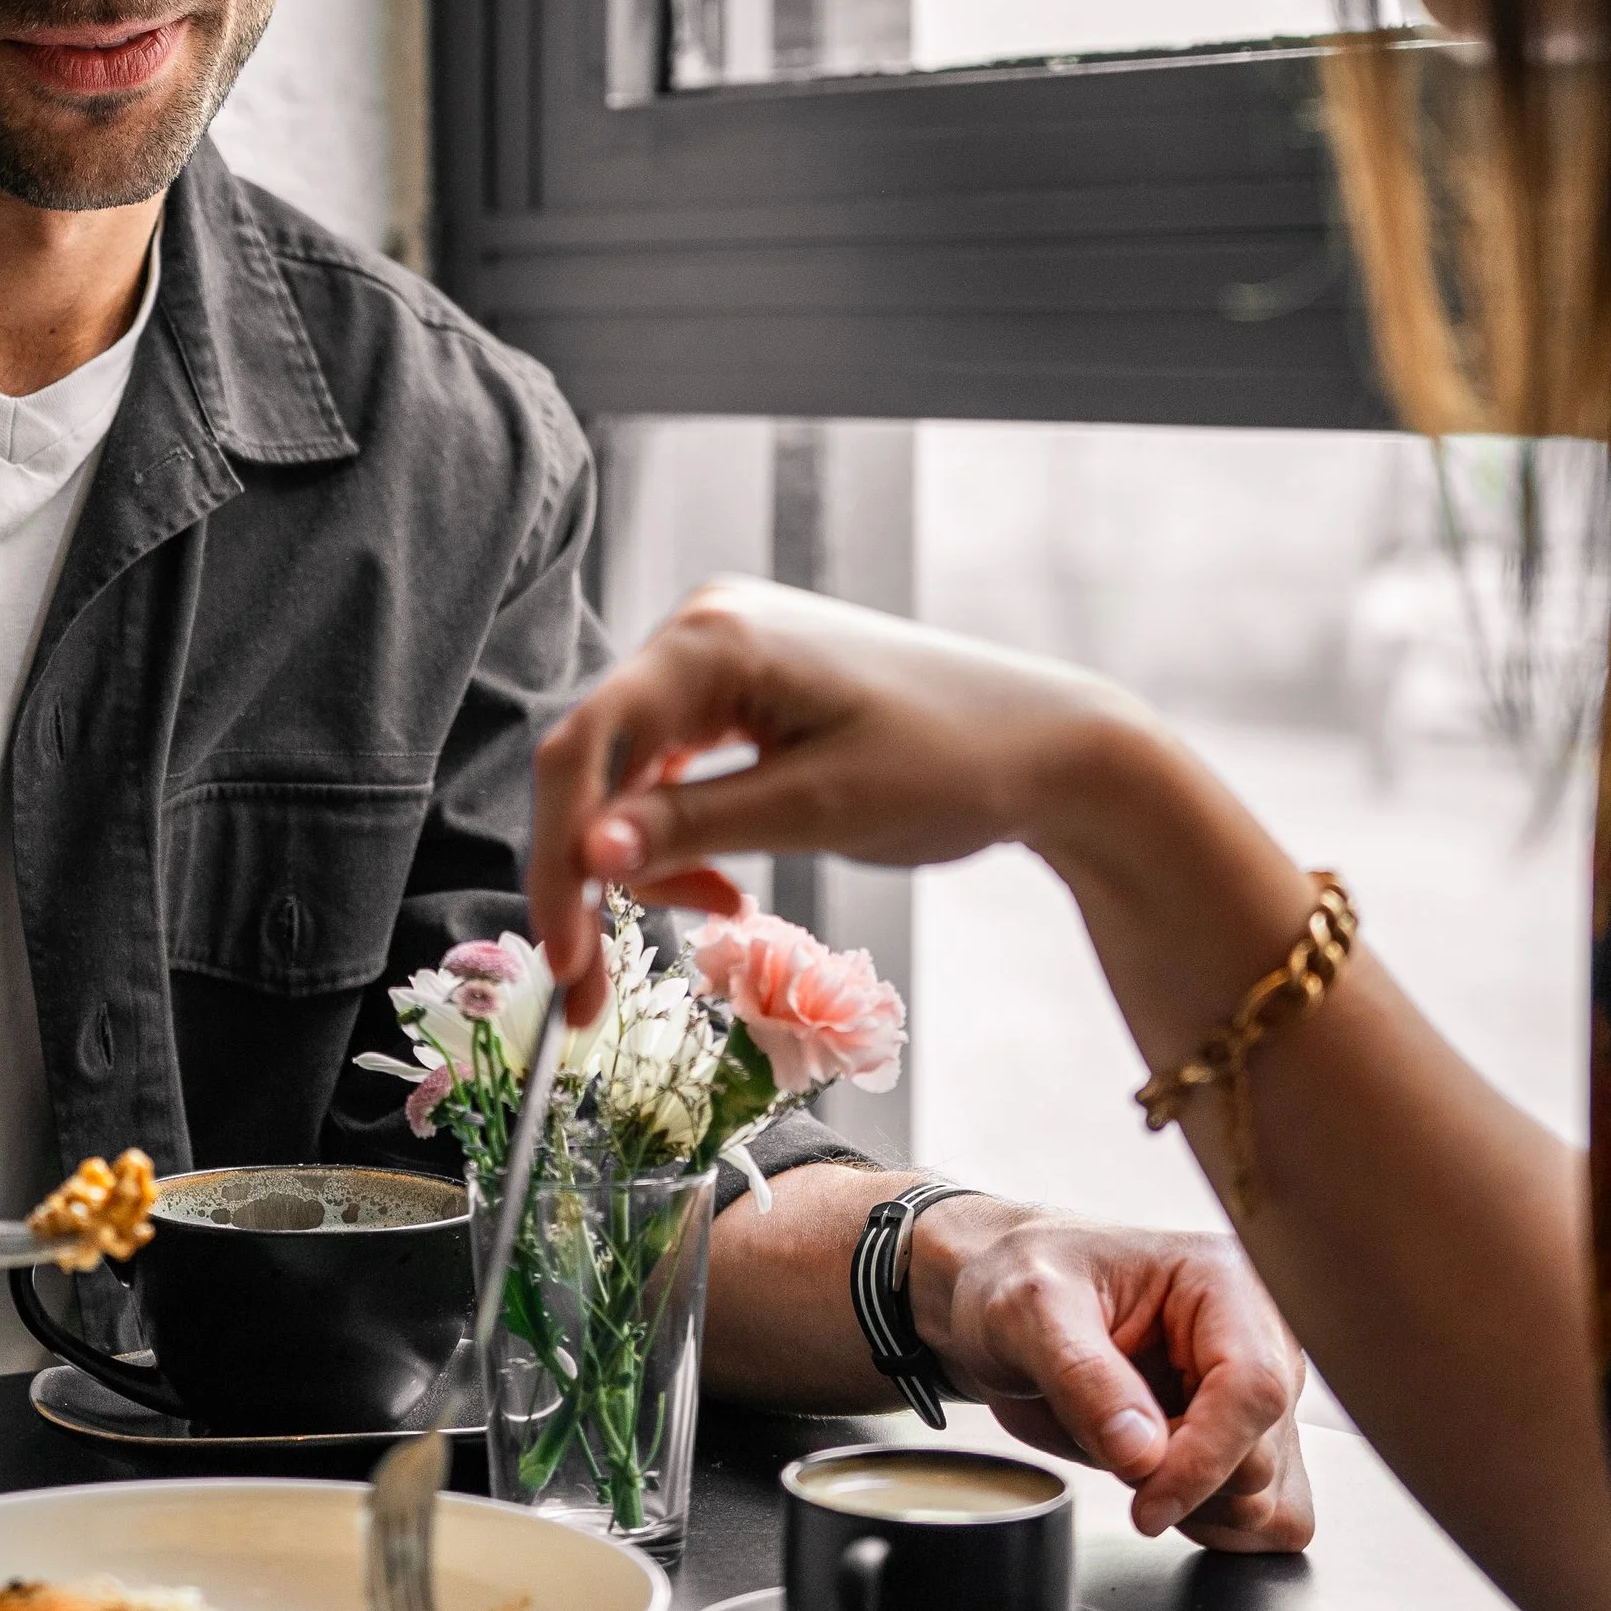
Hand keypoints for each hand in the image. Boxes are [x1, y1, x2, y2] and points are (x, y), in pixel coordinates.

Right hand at [531, 578, 1134, 1013]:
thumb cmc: (952, 765)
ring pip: (632, 770)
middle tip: (594, 983)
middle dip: (593, 871)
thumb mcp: (817, 809)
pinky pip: (675, 766)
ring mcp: (723, 653)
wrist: (1052, 744)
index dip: (557, 856)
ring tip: (715, 915)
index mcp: (711, 637)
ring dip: (644, 858)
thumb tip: (586, 854)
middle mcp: (701, 628)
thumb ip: (694, 828)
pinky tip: (723, 885)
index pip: (587, 745)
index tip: (564, 961)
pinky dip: (682, 833)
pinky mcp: (746, 686)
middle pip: (597, 758)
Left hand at [913, 1197, 1313, 1549]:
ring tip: (1126, 1454)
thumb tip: (1143, 1454)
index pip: (1254, 1390)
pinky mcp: (1248, 1442)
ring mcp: (1257, 1396)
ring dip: (1193, 1507)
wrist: (1008, 1306)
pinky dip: (1215, 1525)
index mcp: (1223, 1282)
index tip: (1143, 1501)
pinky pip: (1268, 1521)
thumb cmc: (1022, 1282)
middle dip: (1178, 1482)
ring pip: (1268, 1502)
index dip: (1201, 1460)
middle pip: (1260, 1459)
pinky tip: (1159, 1488)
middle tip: (1104, 1441)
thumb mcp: (1027, 1308)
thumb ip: (1081, 1375)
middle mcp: (1260, 1337)